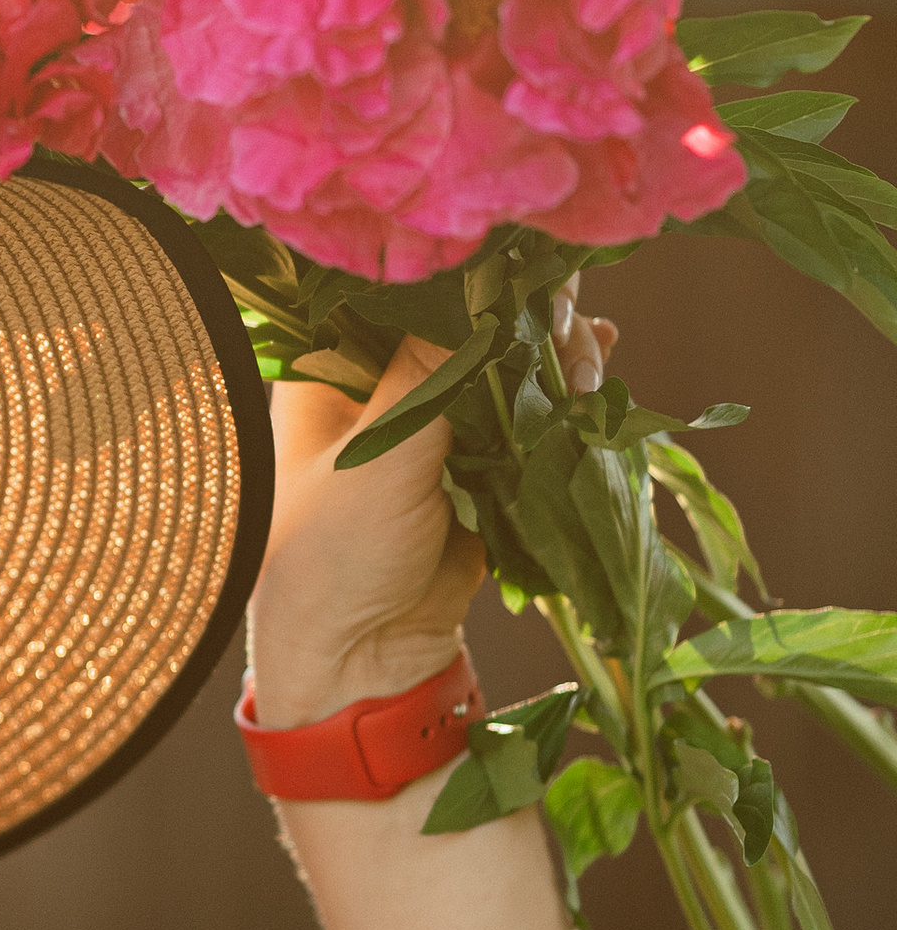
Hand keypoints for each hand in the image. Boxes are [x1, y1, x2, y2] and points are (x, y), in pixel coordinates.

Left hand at [246, 291, 615, 730]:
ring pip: (503, 362)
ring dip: (553, 351)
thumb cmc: (333, 559)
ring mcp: (432, 424)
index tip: (525, 263)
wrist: (362, 666)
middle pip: (464, 318)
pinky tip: (599, 370)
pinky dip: (563, 395)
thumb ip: (427, 372)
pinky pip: (527, 414)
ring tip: (589, 354)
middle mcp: (379, 386)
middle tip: (571, 322)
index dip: (466, 271)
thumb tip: (475, 284)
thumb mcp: (379, 456)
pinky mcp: (476, 465)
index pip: (398, 290)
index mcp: (329, 372)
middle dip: (525, 313)